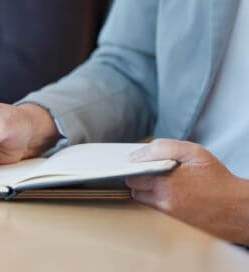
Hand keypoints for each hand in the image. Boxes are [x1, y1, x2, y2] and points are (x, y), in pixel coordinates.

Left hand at [126, 139, 248, 244]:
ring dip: (145, 190)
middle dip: (137, 177)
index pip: (131, 173)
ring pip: (141, 198)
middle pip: (133, 186)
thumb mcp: (194, 152)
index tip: (137, 161)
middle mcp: (163, 199)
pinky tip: (167, 192)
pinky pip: (152, 207)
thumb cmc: (216, 177)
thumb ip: (163, 147)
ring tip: (159, 181)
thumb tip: (136, 154)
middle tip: (149, 170)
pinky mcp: (170, 222)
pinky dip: (154, 199)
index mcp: (165, 180)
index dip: (134, 165)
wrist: (237, 209)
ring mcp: (166, 212)